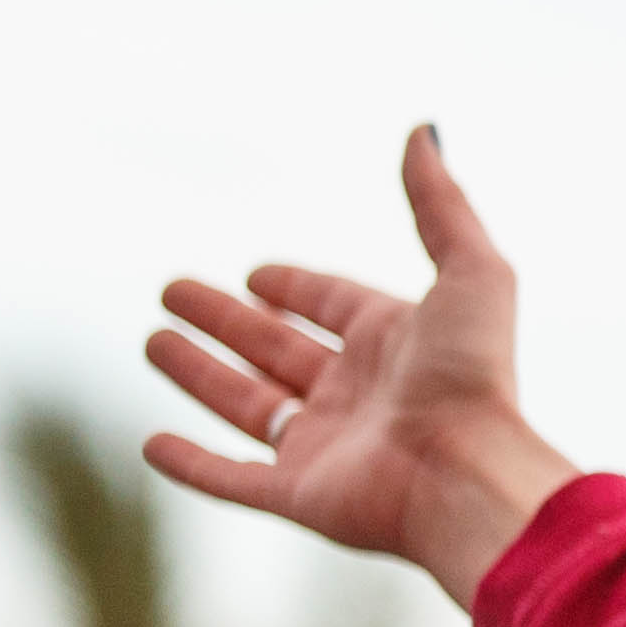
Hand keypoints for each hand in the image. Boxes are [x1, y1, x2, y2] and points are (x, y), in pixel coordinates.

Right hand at [146, 127, 581, 606]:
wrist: (468, 475)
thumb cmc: (474, 376)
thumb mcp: (471, 271)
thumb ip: (441, 203)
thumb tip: (422, 129)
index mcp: (396, 343)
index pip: (335, 306)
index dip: (296, 289)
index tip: (256, 275)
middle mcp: (359, 395)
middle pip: (276, 350)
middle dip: (225, 321)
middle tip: (172, 290)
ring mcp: (327, 449)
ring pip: (247, 405)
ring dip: (198, 374)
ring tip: (151, 340)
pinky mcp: (300, 497)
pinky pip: (232, 479)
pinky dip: (191, 465)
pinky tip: (151, 444)